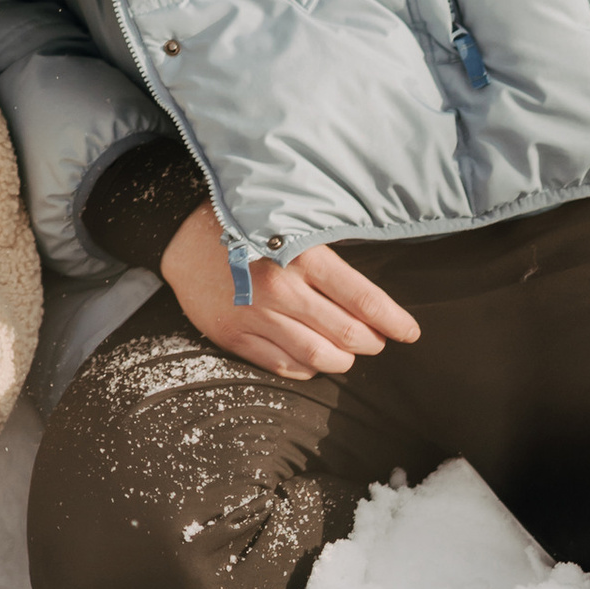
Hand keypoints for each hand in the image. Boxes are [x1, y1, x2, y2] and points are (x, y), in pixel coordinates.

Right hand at [158, 209, 422, 381]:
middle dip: (370, 342)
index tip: (410, 332)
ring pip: (316, 356)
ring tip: (349, 354)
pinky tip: (313, 360)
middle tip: (378, 341)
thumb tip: (367, 290)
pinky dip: (306, 368)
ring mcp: (255, 315)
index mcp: (302, 254)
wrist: (179, 232)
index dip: (393, 320)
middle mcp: (280, 288)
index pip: (362, 298)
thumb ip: (326, 252)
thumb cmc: (243, 220)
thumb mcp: (290, 221)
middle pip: (344, 333)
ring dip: (341, 360)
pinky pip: (281, 365)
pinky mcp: (233, 334)